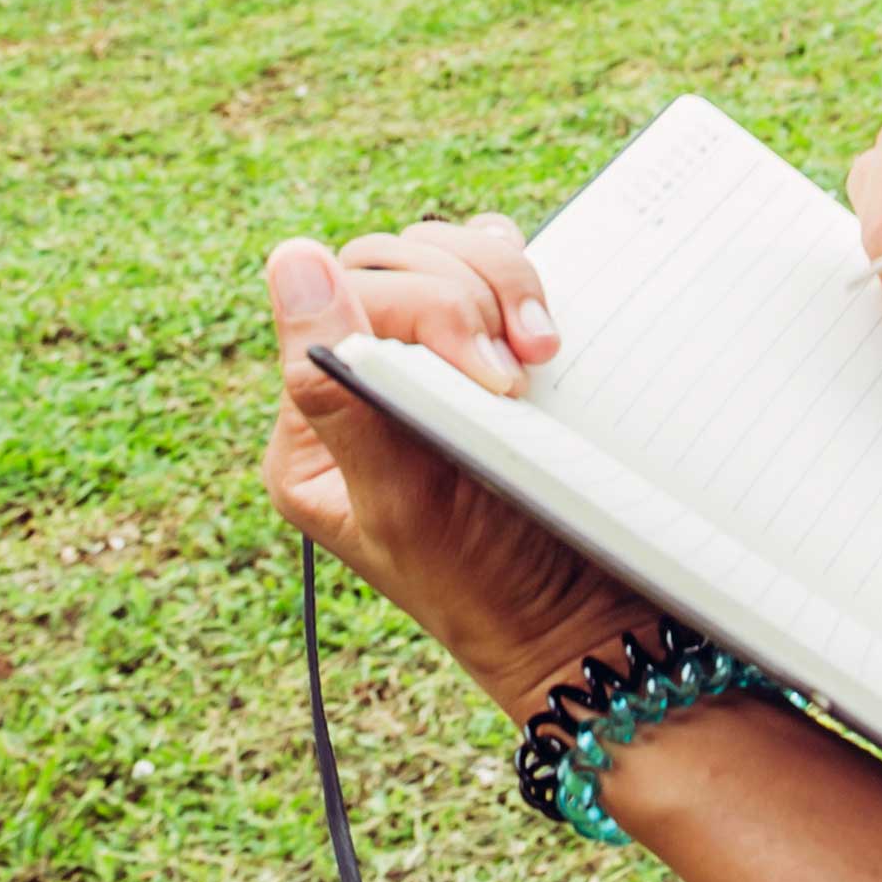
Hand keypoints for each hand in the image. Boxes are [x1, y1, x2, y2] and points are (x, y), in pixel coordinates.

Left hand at [257, 221, 645, 716]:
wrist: (592, 628)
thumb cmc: (493, 589)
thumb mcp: (406, 499)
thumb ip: (342, 387)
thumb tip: (290, 260)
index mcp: (314, 429)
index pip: (345, 298)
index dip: (426, 310)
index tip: (494, 378)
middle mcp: (362, 384)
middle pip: (393, 262)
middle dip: (471, 297)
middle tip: (523, 379)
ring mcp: (429, 361)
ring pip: (444, 253)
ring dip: (504, 284)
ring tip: (545, 355)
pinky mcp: (491, 353)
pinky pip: (492, 273)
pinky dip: (522, 284)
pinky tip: (546, 334)